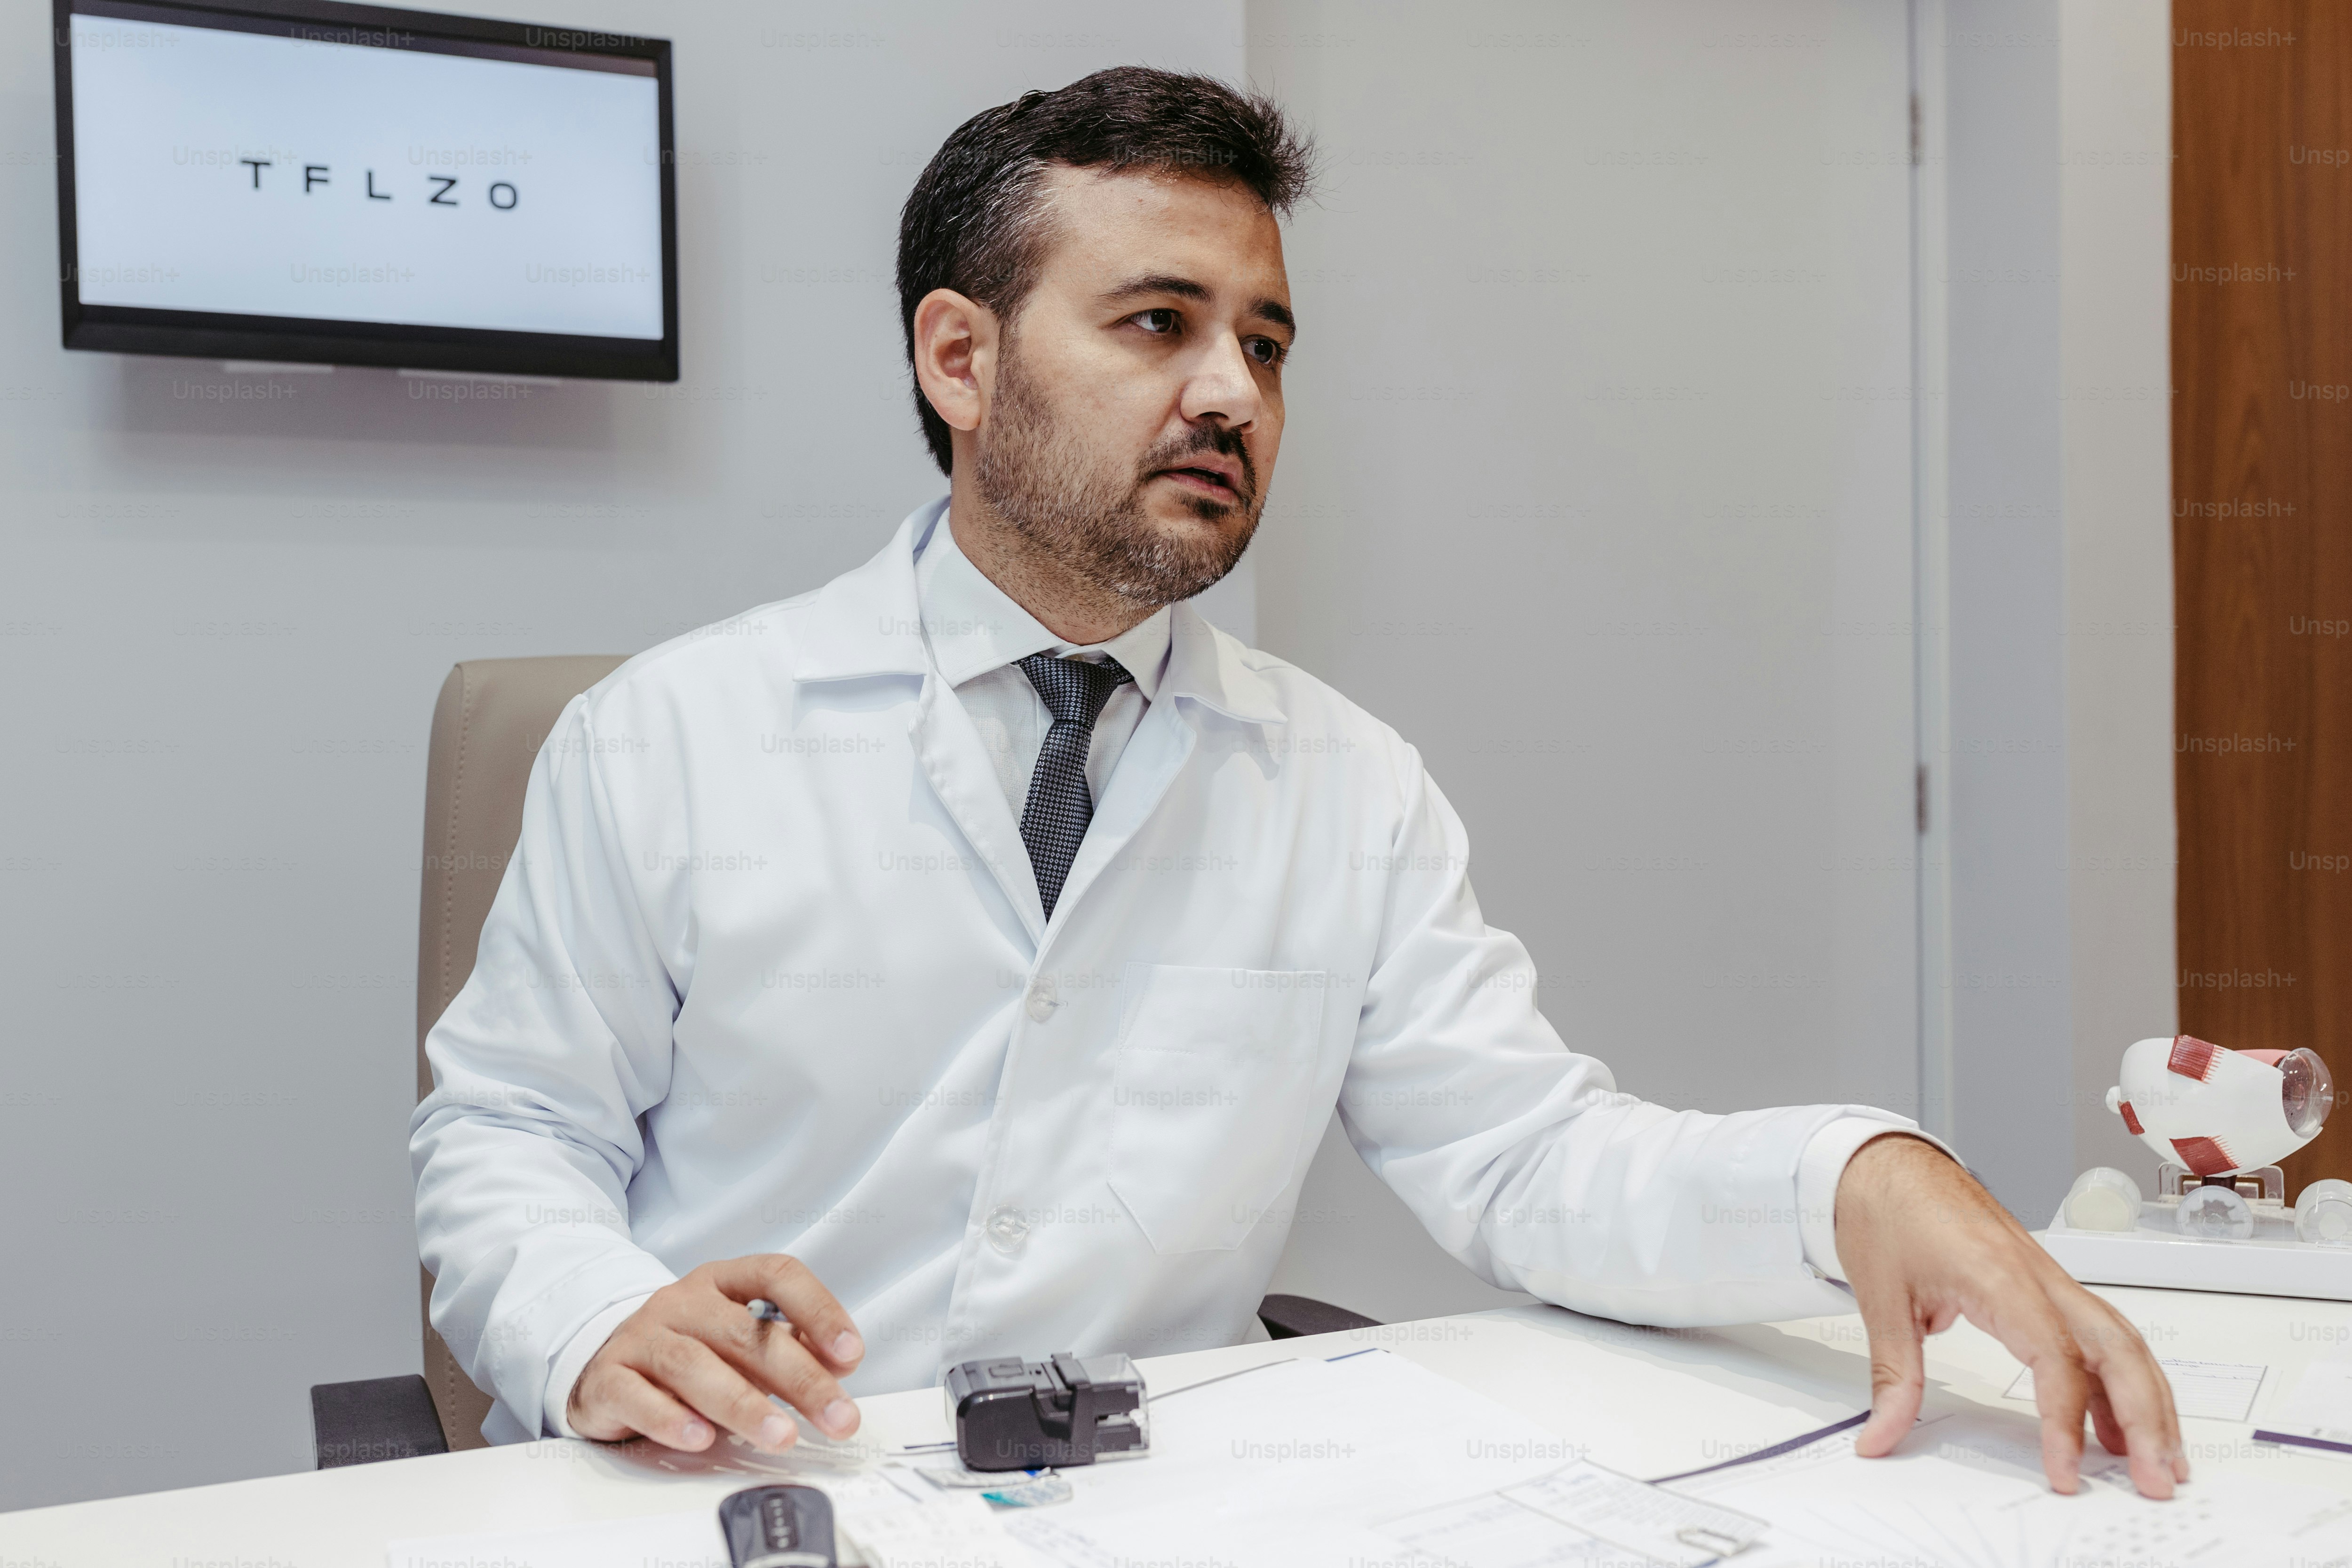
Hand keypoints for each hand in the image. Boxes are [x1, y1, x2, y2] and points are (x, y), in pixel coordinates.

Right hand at [568, 1254, 864, 1452]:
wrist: (607, 1362)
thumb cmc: (691, 1350)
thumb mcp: (743, 1339)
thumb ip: (790, 1345)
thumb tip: (839, 1365)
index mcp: (723, 1281)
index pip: (777, 1275)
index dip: (819, 1311)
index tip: (851, 1354)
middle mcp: (683, 1301)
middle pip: (745, 1333)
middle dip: (800, 1378)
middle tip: (836, 1416)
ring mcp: (642, 1336)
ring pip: (694, 1364)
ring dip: (743, 1404)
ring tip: (781, 1435)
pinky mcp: (609, 1376)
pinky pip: (637, 1395)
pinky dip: (670, 1418)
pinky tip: (700, 1438)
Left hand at [1835, 1134, 2186, 1497]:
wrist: (1885, 1162)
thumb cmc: (1887, 1213)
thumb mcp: (1880, 1300)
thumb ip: (1892, 1377)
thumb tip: (1881, 1437)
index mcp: (2000, 1277)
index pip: (2056, 1361)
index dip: (2065, 1423)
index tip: (2064, 1473)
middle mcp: (2038, 1276)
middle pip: (2116, 1350)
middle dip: (2147, 1418)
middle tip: (2159, 1480)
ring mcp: (2047, 1277)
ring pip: (2119, 1341)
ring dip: (2146, 1401)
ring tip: (2159, 1461)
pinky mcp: (2042, 1282)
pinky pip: (2096, 1334)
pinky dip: (2117, 1379)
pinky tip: (2117, 1422)